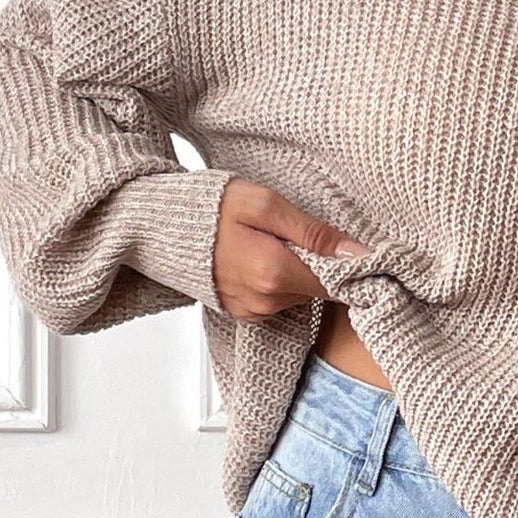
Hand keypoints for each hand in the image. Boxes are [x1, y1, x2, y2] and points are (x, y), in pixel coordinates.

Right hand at [212, 178, 370, 322]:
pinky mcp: (243, 313)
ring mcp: (253, 310)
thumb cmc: (210, 208)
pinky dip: (278, 281)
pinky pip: (278, 301)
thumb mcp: (265, 205)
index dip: (348, 265)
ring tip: (272, 243)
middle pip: (318, 289)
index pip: (337, 283)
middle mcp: (266, 301)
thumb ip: (312, 231)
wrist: (161, 227)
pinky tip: (259, 258)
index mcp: (274, 273)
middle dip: (317, 263)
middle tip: (295, 233)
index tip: (349, 247)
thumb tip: (356, 253)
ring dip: (297, 271)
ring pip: (299, 294)